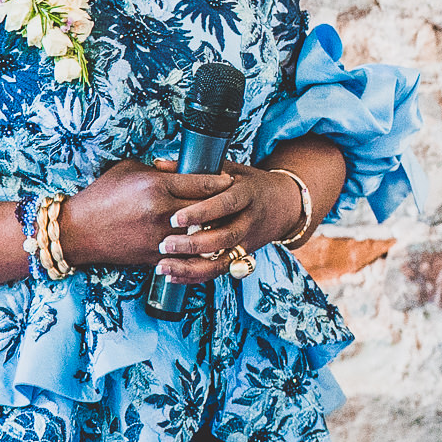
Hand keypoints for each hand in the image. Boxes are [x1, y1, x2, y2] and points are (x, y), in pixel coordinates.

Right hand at [60, 159, 238, 270]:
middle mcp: (162, 212)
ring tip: (226, 221)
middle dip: (224, 204)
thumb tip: (181, 167)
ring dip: (216, 228)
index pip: (203, 182)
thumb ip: (158, 170)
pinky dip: (200, 249)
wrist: (78, 231)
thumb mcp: (129, 171)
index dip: (221, 181)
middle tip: (235, 200)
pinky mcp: (156, 256)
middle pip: (209, 208)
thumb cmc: (102, 195)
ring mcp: (160, 237)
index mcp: (156, 186)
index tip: (229, 180)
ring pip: (203, 233)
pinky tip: (209, 243)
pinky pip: (188, 254)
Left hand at [147, 162, 305, 282]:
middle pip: (224, 237)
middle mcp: (248, 220)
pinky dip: (196, 276)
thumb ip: (194, 170)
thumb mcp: (228, 169)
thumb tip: (158, 164)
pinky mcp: (241, 256)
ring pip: (222, 260)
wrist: (282, 205)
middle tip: (165, 244)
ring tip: (163, 265)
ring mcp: (246, 241)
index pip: (226, 204)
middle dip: (193, 244)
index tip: (175, 218)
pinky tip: (173, 277)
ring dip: (191, 267)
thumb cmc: (248, 184)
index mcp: (246, 194)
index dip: (201, 212)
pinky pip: (219, 271)